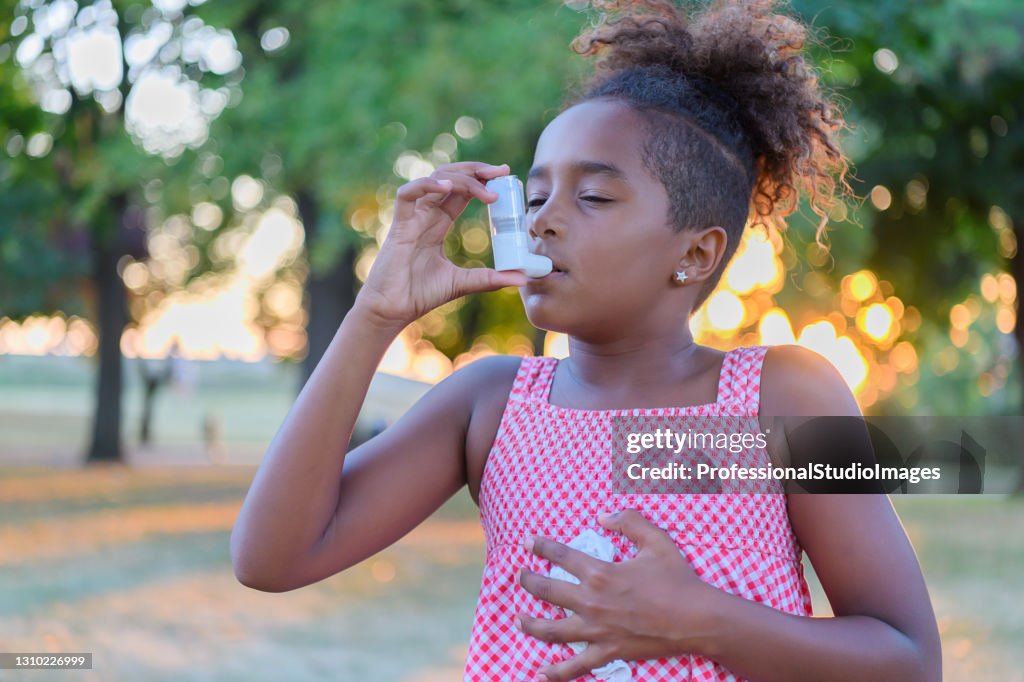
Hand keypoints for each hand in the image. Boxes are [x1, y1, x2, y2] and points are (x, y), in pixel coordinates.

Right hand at [355, 162, 528, 327]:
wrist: (393, 311)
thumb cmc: (420, 295)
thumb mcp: (464, 283)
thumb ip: (491, 278)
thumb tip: (524, 279)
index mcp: (437, 223)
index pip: (461, 192)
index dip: (482, 180)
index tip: (505, 176)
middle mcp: (425, 215)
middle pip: (450, 177)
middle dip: (476, 170)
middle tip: (501, 172)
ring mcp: (412, 218)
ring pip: (435, 180)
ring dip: (461, 179)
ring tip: (486, 188)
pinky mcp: (399, 226)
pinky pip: (408, 194)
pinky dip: (427, 186)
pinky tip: (448, 188)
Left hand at [516, 510, 719, 681]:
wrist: (697, 619)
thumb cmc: (677, 579)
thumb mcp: (656, 540)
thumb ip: (629, 521)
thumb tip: (602, 516)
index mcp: (600, 573)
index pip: (560, 555)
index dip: (540, 546)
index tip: (528, 542)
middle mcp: (591, 602)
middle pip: (547, 590)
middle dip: (528, 581)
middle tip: (521, 575)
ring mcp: (597, 631)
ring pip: (551, 630)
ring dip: (530, 624)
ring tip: (519, 619)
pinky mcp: (608, 652)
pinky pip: (575, 666)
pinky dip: (556, 672)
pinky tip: (541, 673)